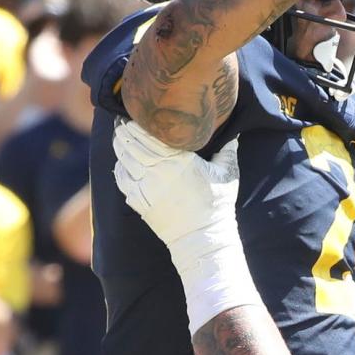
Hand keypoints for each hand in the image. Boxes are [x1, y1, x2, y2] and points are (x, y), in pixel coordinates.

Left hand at [114, 123, 239, 249]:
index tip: (136, 114)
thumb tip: (234, 132)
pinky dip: (120, 168)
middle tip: (123, 122)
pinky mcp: (140, 202)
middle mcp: (158, 172)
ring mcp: (146, 188)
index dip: (138, 123)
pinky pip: (122, 180)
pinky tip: (122, 162)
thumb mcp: (227, 174)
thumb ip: (228, 150)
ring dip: (120, 147)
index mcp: (178, 161)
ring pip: (124, 159)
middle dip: (125, 131)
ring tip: (121, 137)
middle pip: (131, 143)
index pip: (149, 134)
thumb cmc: (217, 205)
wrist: (203, 239)